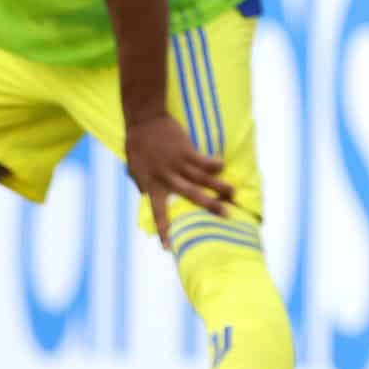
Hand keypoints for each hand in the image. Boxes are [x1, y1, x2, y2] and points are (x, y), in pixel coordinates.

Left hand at [126, 113, 234, 243]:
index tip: (169, 249)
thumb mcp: (134, 170)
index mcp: (151, 185)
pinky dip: (214, 163)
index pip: (157, 213)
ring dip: (220, 186)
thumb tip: (149, 199)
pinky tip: (222, 165)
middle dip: (209, 207)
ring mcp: (177, 163)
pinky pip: (204, 160)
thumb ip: (144, 185)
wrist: (144, 120)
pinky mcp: (185, 150)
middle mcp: (166, 177)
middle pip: (191, 195)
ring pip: (203, 178)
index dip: (164, 231)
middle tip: (226, 216)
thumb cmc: (138, 146)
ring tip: (233, 193)